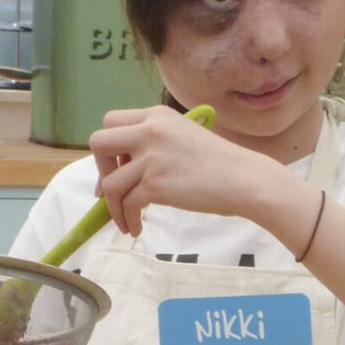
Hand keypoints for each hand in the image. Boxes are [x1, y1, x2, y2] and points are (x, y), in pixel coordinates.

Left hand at [90, 106, 273, 235]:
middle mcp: (150, 131)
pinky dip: (128, 220)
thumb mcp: (182, 135)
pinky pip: (128, 205)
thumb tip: (121, 168)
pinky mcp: (157, 184)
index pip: (110, 121)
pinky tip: (137, 228)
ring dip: (113, 207)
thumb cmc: (219, 163)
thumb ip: (152, 142)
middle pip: (98, 143)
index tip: (118, 167)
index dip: (108, 147)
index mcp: (156, 116)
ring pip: (110, 184)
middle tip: (111, 190)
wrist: (245, 179)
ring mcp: (152, 158)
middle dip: (99, 170)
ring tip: (126, 220)